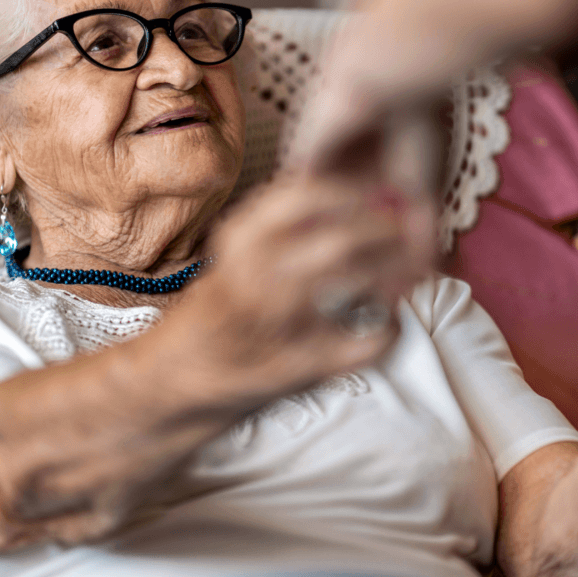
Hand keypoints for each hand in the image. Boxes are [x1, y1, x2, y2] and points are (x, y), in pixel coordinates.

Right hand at [167, 174, 426, 409]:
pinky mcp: (295, 370)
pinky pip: (361, 345)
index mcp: (238, 243)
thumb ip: (278, 231)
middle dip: (385, 230)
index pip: (302, 195)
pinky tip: (388, 323)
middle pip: (337, 238)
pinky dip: (388, 330)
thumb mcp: (233, 260)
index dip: (352, 190)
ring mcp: (274, 325)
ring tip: (409, 268)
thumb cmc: (212, 318)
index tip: (377, 192)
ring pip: (351, 280)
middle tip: (408, 230)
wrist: (168, 386)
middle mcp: (252, 277)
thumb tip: (349, 198)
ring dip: (391, 269)